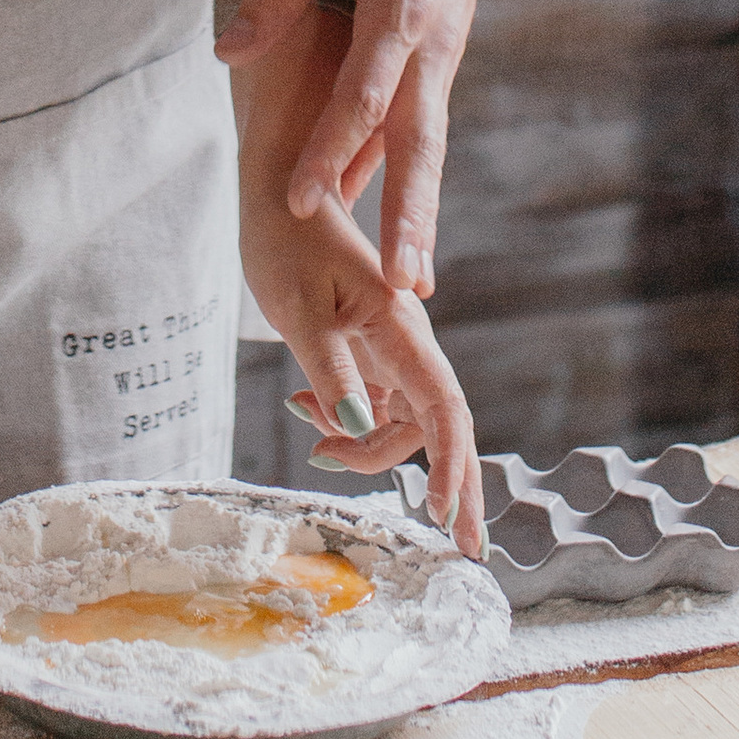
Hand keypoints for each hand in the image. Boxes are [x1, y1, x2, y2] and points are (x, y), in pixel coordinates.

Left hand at [215, 0, 573, 295]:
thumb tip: (227, 55)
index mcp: (401, 8)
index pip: (360, 94)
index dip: (329, 150)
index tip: (299, 200)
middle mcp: (431, 46)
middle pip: (419, 145)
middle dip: (411, 217)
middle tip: (404, 286)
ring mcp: (441, 60)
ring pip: (425, 146)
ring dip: (417, 212)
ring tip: (408, 281)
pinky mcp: (437, 64)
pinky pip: (413, 125)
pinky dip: (397, 171)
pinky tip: (375, 216)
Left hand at [242, 177, 484, 559]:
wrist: (280, 190)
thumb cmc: (285, 239)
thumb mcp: (297, 310)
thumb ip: (330, 370)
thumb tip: (358, 426)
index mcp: (398, 329)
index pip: (442, 409)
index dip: (450, 465)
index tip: (442, 516)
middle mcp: (405, 342)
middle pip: (435, 427)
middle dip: (448, 486)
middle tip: (459, 549)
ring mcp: (389, 347)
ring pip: (401, 421)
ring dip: (367, 448)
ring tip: (314, 443)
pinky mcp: (368, 347)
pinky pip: (373, 403)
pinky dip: (346, 422)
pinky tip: (305, 411)